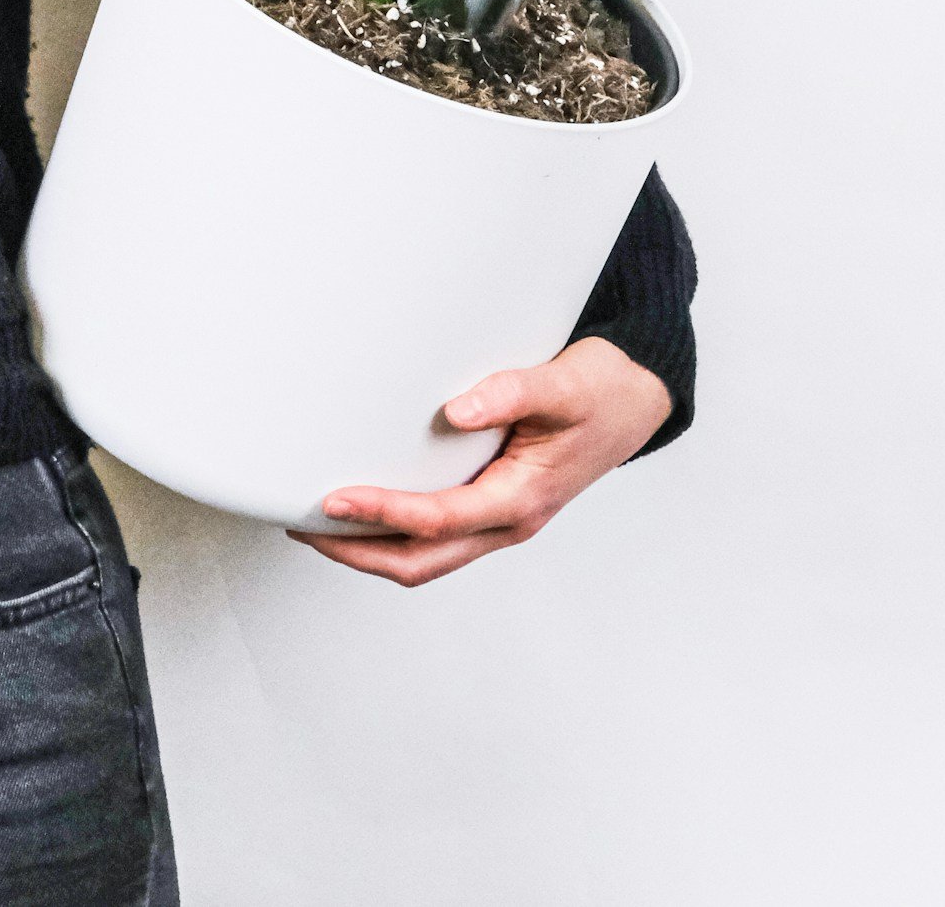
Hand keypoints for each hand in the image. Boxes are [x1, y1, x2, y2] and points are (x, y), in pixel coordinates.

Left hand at [288, 336, 671, 586]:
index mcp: (523, 498)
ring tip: (322, 525)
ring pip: (427, 556)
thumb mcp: (564, 385)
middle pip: (421, 560)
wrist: (639, 401)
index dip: (383, 512)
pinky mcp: (497, 505)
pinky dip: (398, 532)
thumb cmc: (605, 392)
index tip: (335, 499)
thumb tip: (454, 410)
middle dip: (359, 552)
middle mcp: (510, 520)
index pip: (438, 519)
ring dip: (372, 548)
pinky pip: (439, 535)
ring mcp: (503, 519)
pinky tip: (373, 508)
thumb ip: (511, 393)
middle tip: (306, 527)